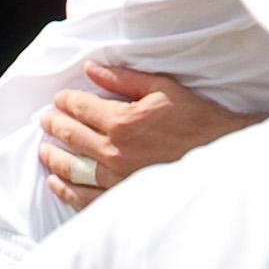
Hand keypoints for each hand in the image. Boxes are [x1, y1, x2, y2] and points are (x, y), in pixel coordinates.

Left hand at [40, 66, 249, 211]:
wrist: (223, 158)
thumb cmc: (197, 120)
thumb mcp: (164, 89)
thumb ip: (124, 78)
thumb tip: (91, 68)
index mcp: (122, 121)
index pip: (80, 107)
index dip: (65, 101)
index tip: (59, 99)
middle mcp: (114, 152)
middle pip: (70, 136)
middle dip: (54, 125)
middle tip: (46, 120)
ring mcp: (116, 179)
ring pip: (71, 168)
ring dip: (54, 157)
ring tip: (45, 150)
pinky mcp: (123, 200)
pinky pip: (85, 198)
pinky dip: (66, 190)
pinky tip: (56, 183)